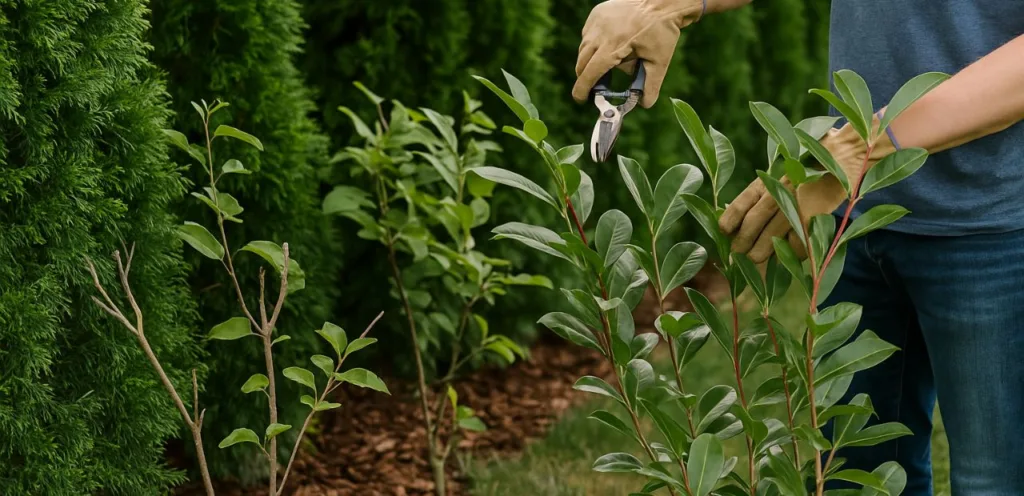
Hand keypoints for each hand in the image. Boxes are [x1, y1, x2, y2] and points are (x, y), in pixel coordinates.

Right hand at [572, 0, 705, 108]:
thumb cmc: (662, 31)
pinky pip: (588, 34)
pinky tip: (609, 44)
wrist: (662, 2)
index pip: (590, 72)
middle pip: (582, 62)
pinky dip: (594, 44)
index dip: (583, 88)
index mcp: (614, 47)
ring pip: (584, 48)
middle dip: (586, 77)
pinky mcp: (597, 13)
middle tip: (597, 86)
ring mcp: (597, 21)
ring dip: (590, 60)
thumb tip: (645, 104)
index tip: (581, 99)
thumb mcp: (660, 61)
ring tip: (611, 61)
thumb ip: (651, 85)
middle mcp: (600, 33)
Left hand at [718, 121, 895, 262]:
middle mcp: (782, 188)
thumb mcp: (786, 170)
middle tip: (736, 255)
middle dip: (744, 240)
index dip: (732, 215)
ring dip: (763, 250)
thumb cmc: (814, 162)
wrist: (849, 153)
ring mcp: (799, 201)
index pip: (745, 198)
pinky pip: (800, 240)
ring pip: (775, 233)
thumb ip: (769, 189)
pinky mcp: (817, 213)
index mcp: (772, 177)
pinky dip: (792, 252)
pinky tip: (786, 259)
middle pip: (756, 220)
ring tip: (753, 261)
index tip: (722, 230)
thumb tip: (746, 213)